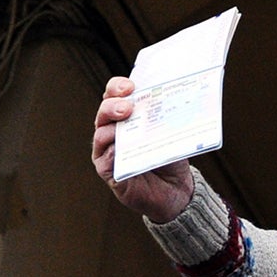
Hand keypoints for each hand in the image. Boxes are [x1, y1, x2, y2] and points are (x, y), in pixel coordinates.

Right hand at [92, 76, 194, 221]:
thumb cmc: (170, 157)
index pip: (114, 95)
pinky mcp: (108, 171)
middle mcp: (112, 130)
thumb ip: (164, 117)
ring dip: (112, 126)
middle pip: (104, 111)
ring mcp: (107, 151)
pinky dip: (112, 151)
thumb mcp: (169, 132)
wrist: (175, 189)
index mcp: (125, 116)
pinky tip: (120, 147)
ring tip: (126, 121)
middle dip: (113, 105)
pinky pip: (104, 159)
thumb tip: (171, 99)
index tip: (130, 86)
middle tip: (128, 106)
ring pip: (101, 134)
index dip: (117, 87)